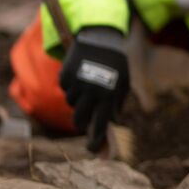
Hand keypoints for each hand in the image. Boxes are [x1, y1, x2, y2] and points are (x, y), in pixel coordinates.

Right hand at [59, 27, 128, 152]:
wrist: (102, 37)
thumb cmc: (116, 63)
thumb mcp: (123, 83)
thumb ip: (117, 103)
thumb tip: (112, 122)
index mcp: (109, 96)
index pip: (100, 125)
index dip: (96, 142)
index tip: (93, 151)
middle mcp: (92, 91)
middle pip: (79, 120)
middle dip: (80, 123)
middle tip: (83, 121)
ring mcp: (77, 83)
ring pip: (71, 103)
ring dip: (78, 100)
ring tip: (88, 85)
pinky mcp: (66, 75)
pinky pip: (65, 88)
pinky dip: (71, 86)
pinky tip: (80, 74)